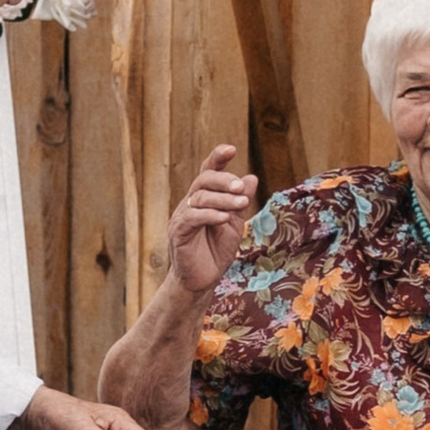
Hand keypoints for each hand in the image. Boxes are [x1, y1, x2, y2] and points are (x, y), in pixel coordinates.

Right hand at [169, 144, 260, 297]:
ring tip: (241, 204)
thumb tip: (251, 177)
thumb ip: (240, 202)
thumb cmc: (215, 252)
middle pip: (203, 180)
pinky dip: (209, 215)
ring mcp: (182, 217)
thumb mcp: (233, 224)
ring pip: (199, 197)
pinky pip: (192, 218)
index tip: (231, 149)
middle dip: (224, 180)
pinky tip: (223, 218)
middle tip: (241, 188)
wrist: (201, 281)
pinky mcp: (178, 233)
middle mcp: (190, 203)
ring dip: (222, 198)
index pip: (208, 172)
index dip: (217, 158)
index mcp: (203, 199)